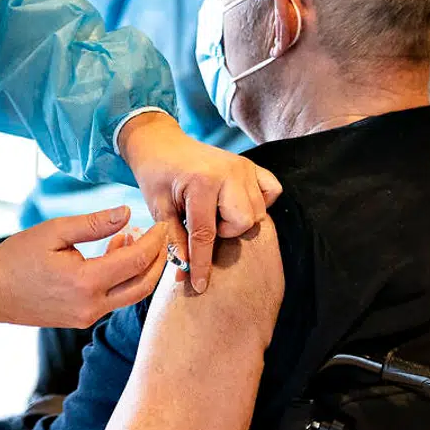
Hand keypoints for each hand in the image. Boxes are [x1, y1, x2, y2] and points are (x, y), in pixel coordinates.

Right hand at [0, 207, 166, 329]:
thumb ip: (94, 224)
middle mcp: (91, 305)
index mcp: (85, 282)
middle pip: (143, 285)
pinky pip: (112, 298)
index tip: (161, 223)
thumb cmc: (16, 257)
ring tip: (135, 236)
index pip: (136, 260)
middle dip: (158, 259)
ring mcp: (86, 316)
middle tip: (162, 235)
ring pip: (130, 294)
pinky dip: (121, 277)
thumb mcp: (54, 231)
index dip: (154, 240)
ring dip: (140, 268)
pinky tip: (114, 250)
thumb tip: (127, 213)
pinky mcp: (81, 319)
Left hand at [118, 112, 280, 293]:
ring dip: (238, 220)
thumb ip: (175, 241)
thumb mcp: (158, 209)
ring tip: (215, 214)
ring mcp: (244, 167)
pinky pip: (272, 191)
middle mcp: (230, 172)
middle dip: (224, 232)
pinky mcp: (251, 166)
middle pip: (244, 223)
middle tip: (203, 224)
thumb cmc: (156, 175)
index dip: (202, 264)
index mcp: (202, 182)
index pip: (206, 234)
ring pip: (258, 212)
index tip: (200, 285)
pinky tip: (237, 204)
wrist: (160, 143)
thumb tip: (185, 274)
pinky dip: (260, 202)